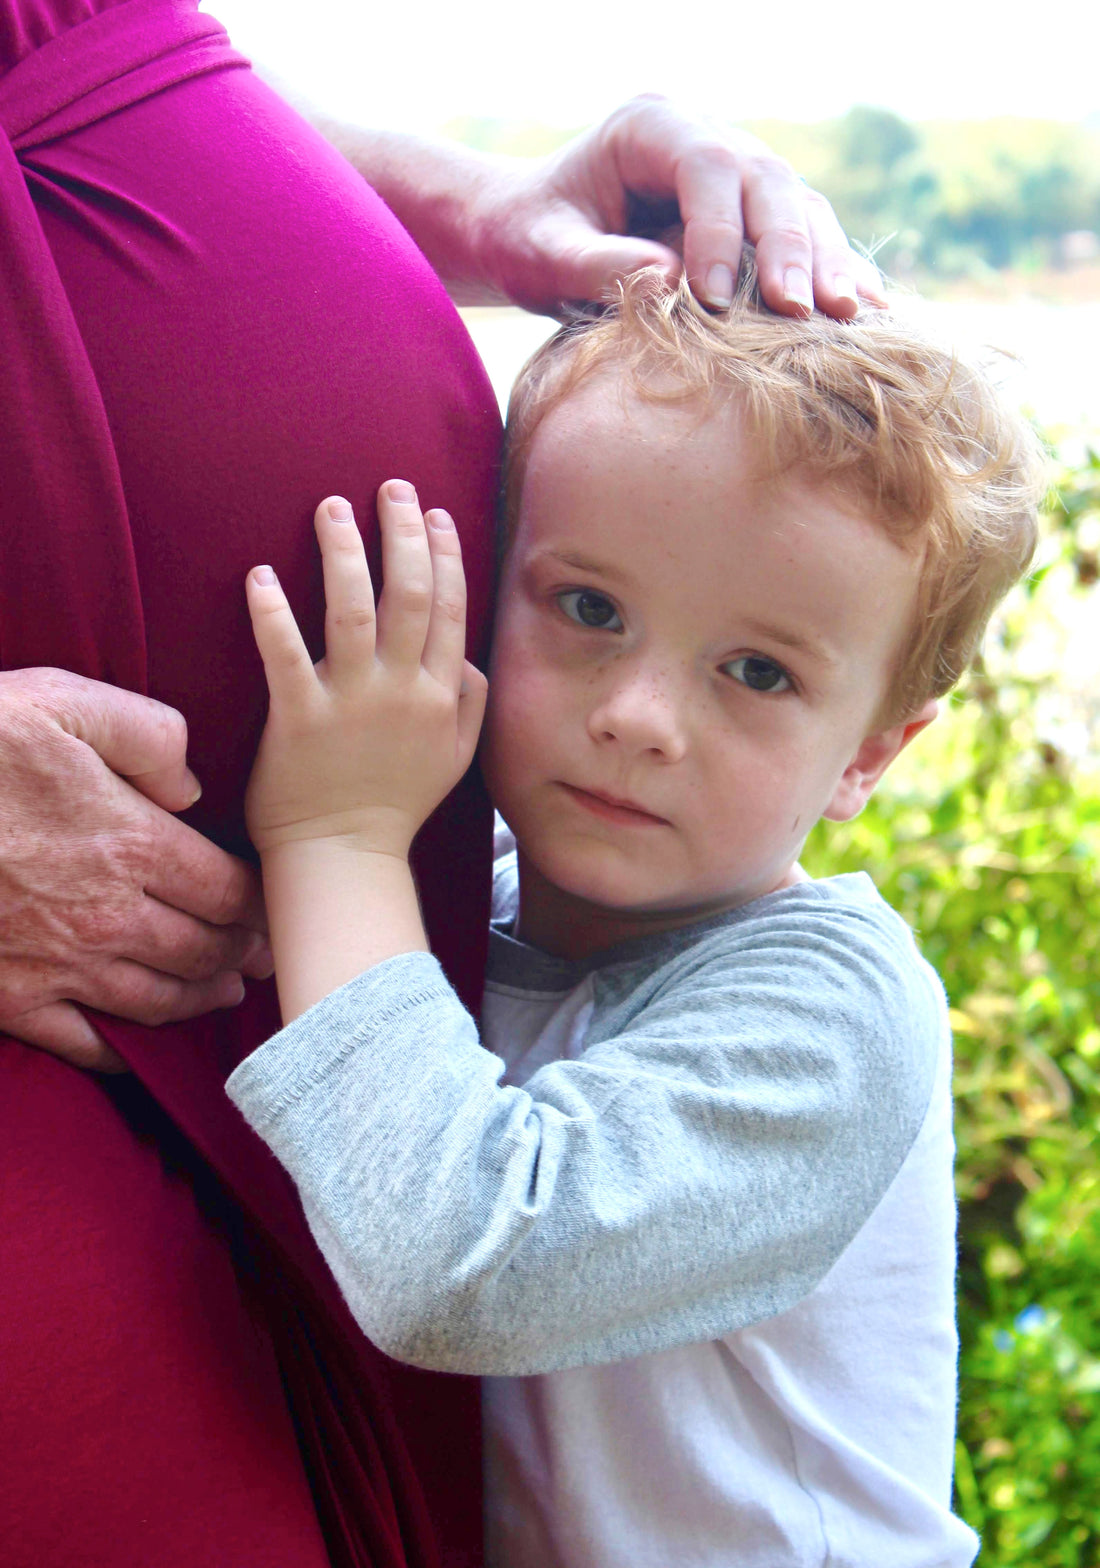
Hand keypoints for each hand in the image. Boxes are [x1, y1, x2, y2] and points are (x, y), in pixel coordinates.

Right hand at [0, 669, 271, 1071]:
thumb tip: (189, 787)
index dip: (257, 905)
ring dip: (199, 1001)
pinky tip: (135, 1046)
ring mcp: (57, 964)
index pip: (226, 890)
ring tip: (223, 995)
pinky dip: (117, 1050)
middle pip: (201, 950)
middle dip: (240, 955)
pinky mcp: (8, 998)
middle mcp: (107, 916)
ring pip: (155, 1000)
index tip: (270, 909)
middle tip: (262, 958)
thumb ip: (148, 734)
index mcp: (132, 844)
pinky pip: (80, 1042)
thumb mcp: (64, 702)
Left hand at [245, 485, 486, 860]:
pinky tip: (260, 574)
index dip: (444, 554)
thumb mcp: (457, 757)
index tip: (433, 513)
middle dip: (402, 532)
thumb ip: (471, 701)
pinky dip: (272, 612)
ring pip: (352, 610)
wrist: (345, 855)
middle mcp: (400, 690)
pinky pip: (284, 655)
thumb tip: (470, 654)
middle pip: (409, 594)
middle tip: (389, 487)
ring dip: (344, 552)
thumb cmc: (396, 804)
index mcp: (438, 694)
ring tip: (331, 507)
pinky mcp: (298, 718)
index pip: (449, 607)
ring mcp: (349, 703)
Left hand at [464, 94, 885, 317]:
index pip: (706, 167)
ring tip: (846, 317)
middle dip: (790, 247)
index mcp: (650, 127)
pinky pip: (805, 239)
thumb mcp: (542, 254)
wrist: (530, 236)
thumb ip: (595, 264)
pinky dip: (833, 273)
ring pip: (799, 207)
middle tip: (801, 311)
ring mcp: (735, 175)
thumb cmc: (528, 240)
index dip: (720, 231)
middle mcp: (703, 138)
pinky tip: (868, 312)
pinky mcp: (752, 216)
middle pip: (767, 181)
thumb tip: (669, 281)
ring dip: (826, 262)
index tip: (713, 301)